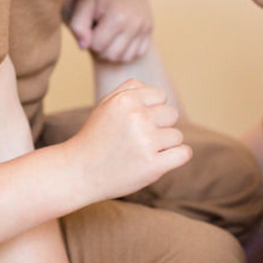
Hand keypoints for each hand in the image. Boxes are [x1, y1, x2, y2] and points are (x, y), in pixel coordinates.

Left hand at [64, 0, 152, 62]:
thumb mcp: (83, 1)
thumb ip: (78, 25)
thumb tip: (83, 47)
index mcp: (118, 18)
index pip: (96, 46)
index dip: (88, 38)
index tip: (88, 23)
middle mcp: (136, 24)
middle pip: (111, 55)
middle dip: (99, 46)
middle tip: (96, 28)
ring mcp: (145, 27)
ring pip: (125, 57)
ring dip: (112, 50)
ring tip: (106, 33)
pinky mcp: (150, 28)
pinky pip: (137, 52)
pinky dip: (126, 49)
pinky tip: (118, 35)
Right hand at [64, 80, 190, 201]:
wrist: (78, 173)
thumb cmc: (95, 137)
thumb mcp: (106, 105)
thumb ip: (129, 89)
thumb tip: (156, 91)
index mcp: (126, 101)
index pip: (161, 95)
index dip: (151, 109)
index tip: (137, 122)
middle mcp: (137, 118)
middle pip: (172, 114)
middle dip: (160, 125)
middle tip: (139, 139)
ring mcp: (146, 142)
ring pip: (177, 135)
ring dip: (165, 144)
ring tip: (141, 152)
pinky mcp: (153, 166)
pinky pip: (184, 153)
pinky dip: (177, 157)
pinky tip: (161, 160)